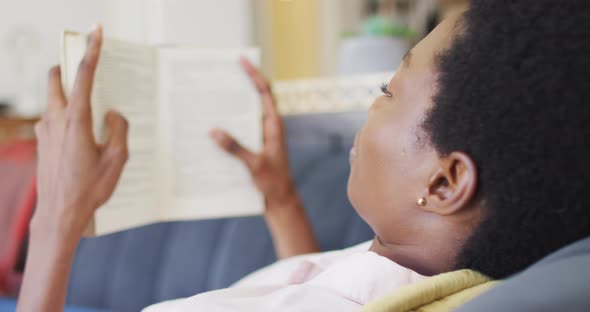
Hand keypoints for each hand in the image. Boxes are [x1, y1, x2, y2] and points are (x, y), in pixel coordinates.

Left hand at [32, 25, 128, 238]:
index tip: (96, 31)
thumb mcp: (117, 158)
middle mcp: (55, 119)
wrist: (60, 213)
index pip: (85, 75)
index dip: (92, 50)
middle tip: (89, 71)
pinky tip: (86, 137)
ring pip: (54, 97)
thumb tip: (112, 113)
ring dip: (71, 95)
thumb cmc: (90, 188)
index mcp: (76, 120)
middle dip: (70, 67)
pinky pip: (54, 117)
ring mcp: (44, 130)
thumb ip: (119, 128)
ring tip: (94, 116)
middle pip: (56, 77)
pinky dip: (68, 115)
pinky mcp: (42, 141)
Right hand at [209, 58, 295, 208]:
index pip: (265, 92)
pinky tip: (209, 129)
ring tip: (209, 98)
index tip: (242, 60)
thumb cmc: (273, 182)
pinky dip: (226, 127)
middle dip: (238, 85)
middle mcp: (268, 127)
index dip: (254, 74)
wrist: (280, 201)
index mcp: (274, 125)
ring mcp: (261, 137)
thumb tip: (214, 131)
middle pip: (253, 99)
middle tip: (219, 74)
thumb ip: (235, 148)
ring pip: (244, 115)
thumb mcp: (254, 165)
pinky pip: (238, 132)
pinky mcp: (254, 147)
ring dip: (229, 107)